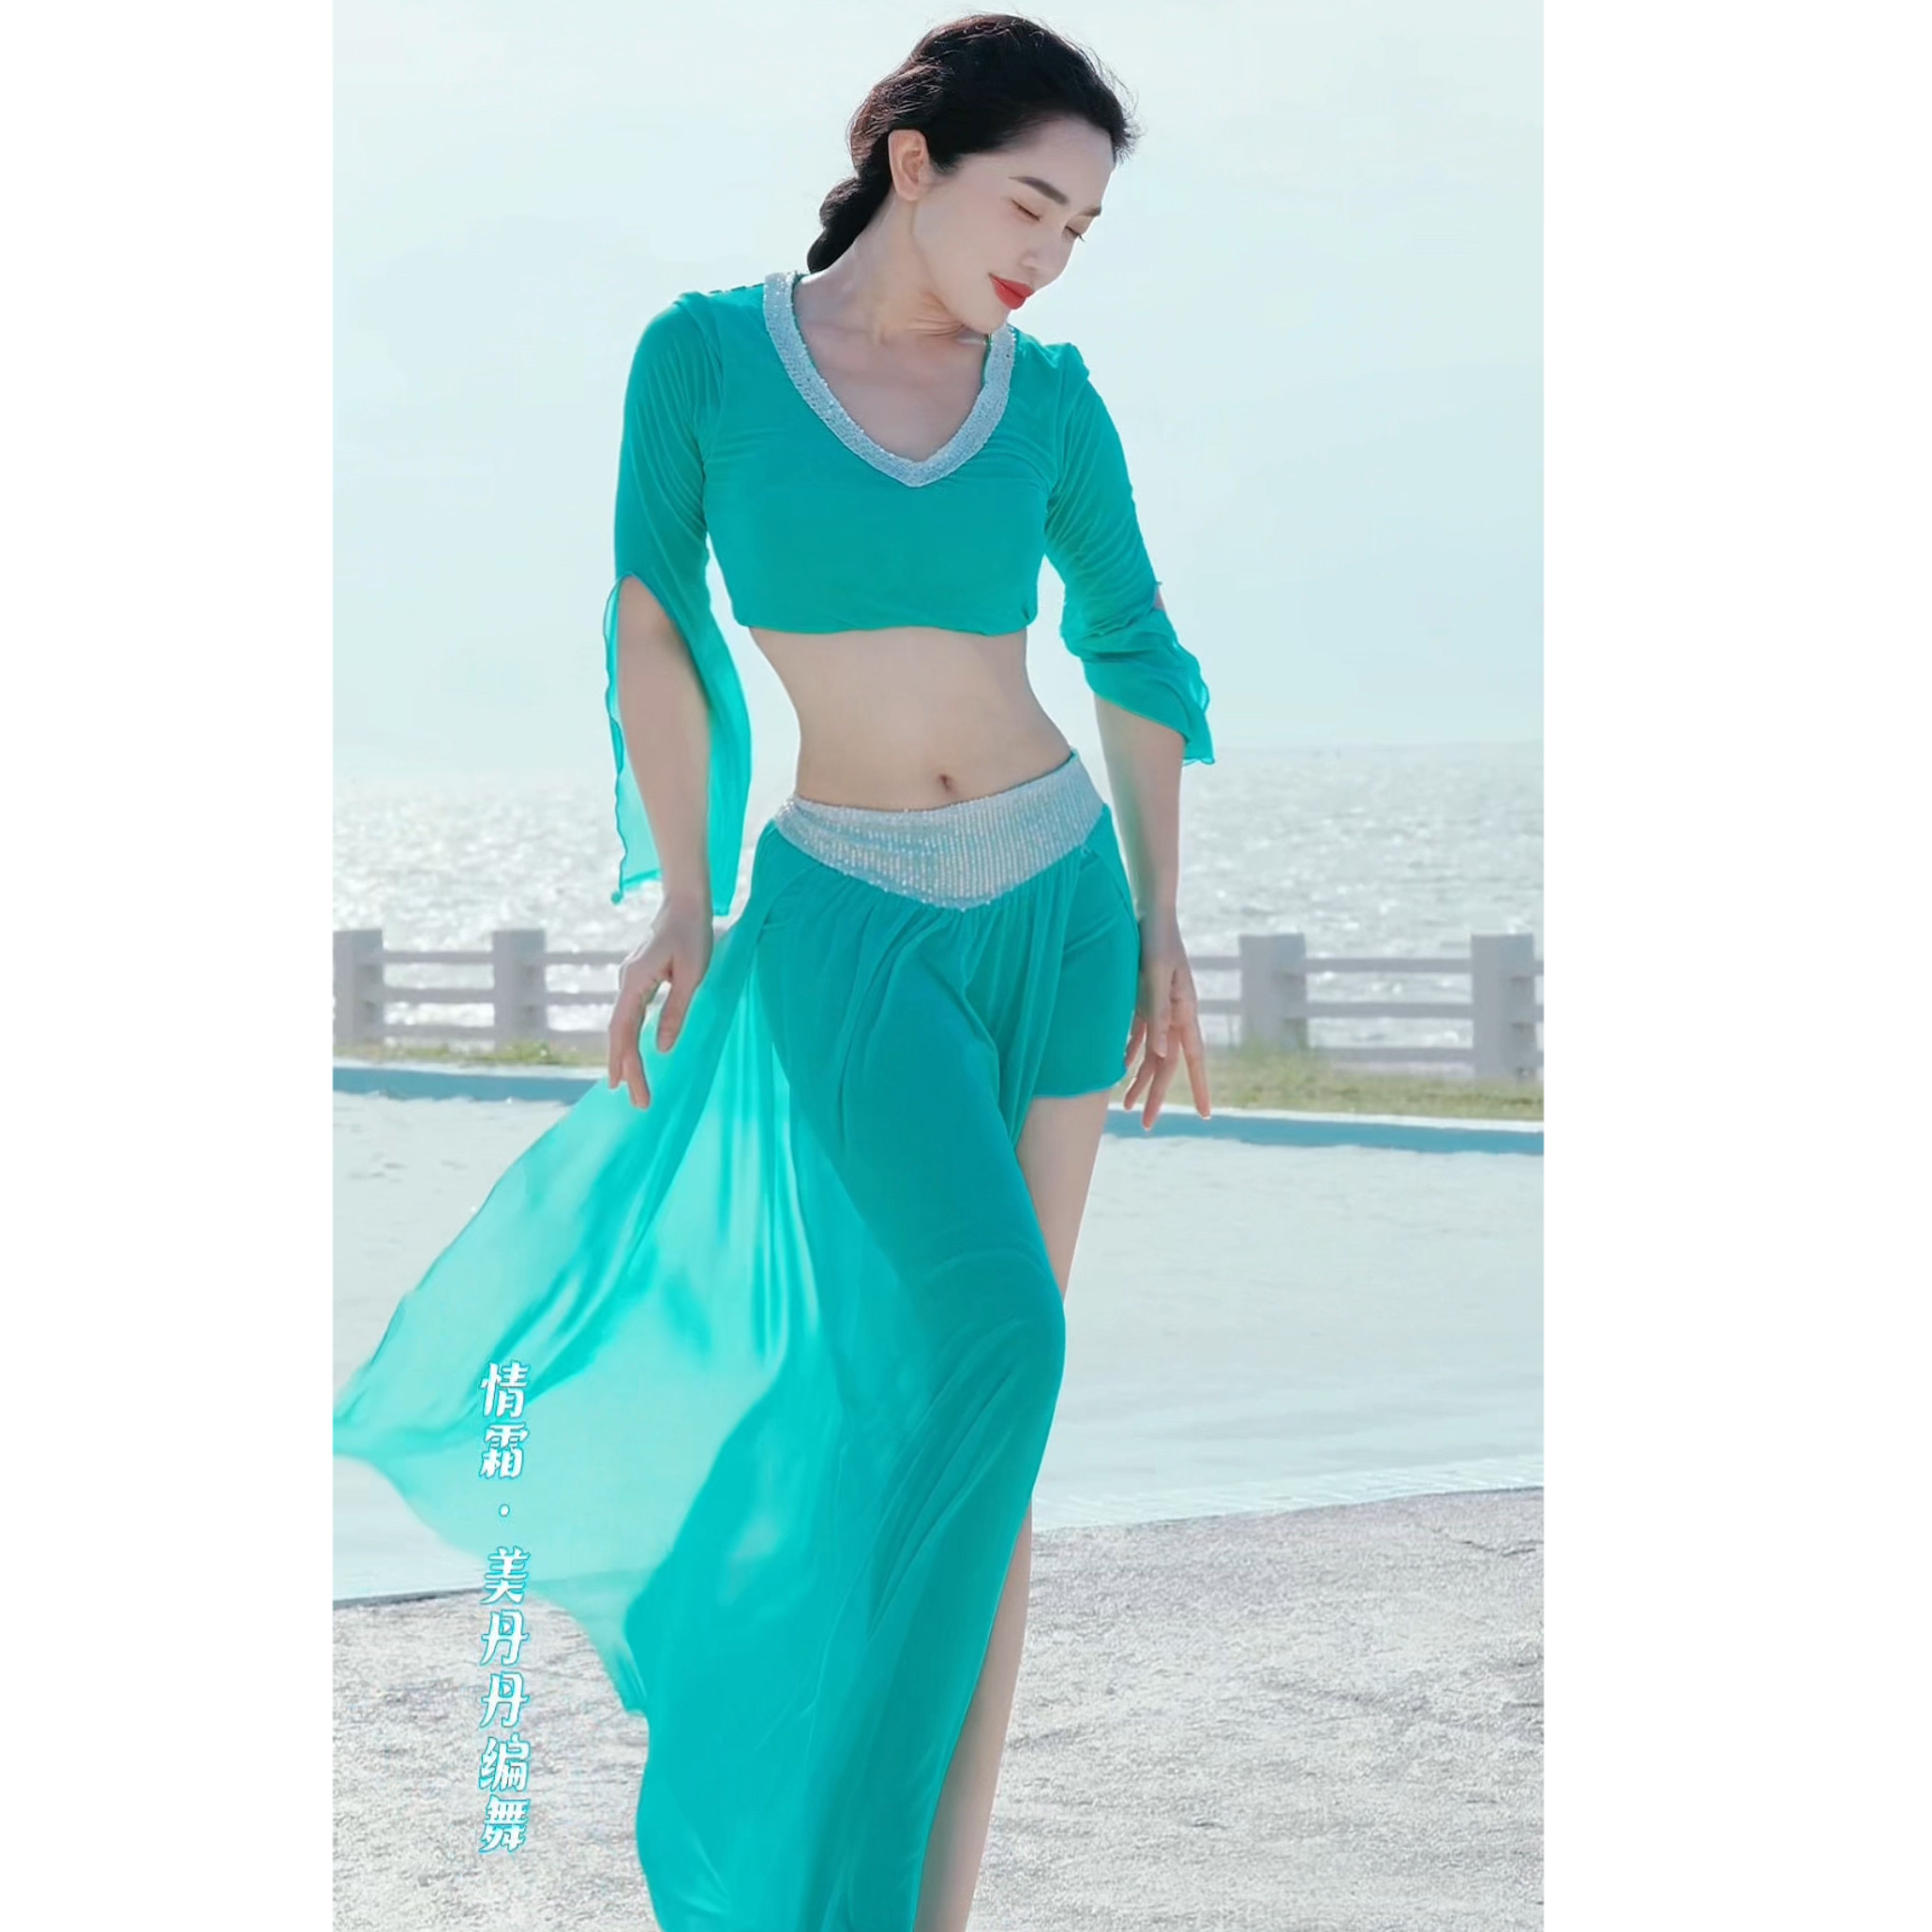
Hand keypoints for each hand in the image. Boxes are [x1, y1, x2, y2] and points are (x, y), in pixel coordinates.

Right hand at [606, 895, 714, 1109]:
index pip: (623, 1032)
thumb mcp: (692, 976)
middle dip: (626, 1069)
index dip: (626, 1064)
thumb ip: (676, 1011)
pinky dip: (628, 1039)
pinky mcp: (638, 980)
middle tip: (638, 1103)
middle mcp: (626, 983)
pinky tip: (631, 1054)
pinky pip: (629, 1016)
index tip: (632, 1092)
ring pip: (621, 1026)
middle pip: (618, 1034)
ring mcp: (629, 981)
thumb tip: (663, 1049)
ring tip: (627, 1087)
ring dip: (625, 1057)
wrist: (685, 902)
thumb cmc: (693, 935)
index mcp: (634, 982)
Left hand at [1122, 907, 1211, 1130]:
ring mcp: (1160, 1007)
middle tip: (1146, 1125)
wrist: (1149, 911)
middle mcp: (1176, 1014)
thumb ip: (1157, 1014)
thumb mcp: (1153, 976)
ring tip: (1126, 1106)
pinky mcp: (1144, 999)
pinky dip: (1130, 1054)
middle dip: (1156, 1095)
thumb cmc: (1154, 940)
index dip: (1198, 1088)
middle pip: (1167, 1064)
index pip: (1192, 1059)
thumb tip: (1159, 1054)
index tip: (1205, 1116)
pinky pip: (1139, 1035)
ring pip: (1152, 1053)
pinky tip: (1118, 1069)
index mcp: (1184, 1010)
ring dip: (1140, 1079)